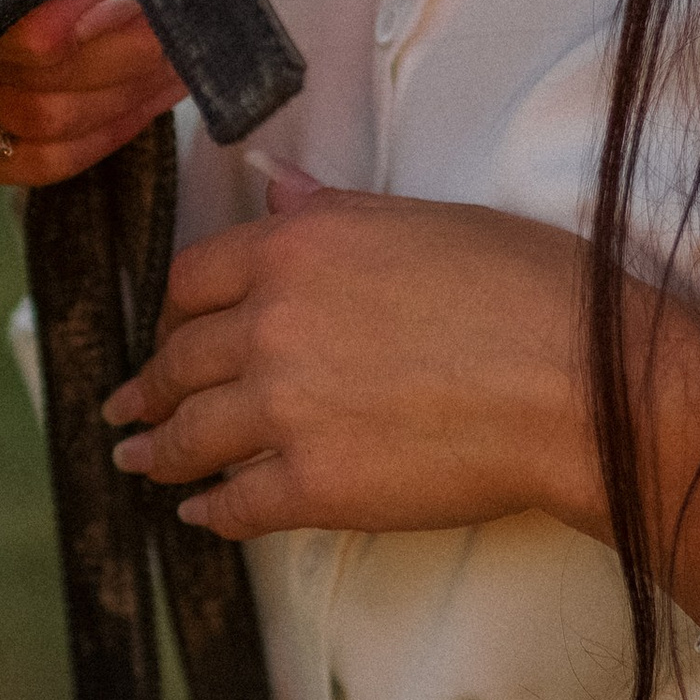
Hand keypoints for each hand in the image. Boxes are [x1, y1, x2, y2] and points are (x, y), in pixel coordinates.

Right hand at [0, 0, 184, 190]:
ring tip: (183, 60)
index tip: (145, 10)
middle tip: (186, 36)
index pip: (18, 35)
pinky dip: (111, 130)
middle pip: (41, 95)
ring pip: (51, 130)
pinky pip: (49, 162)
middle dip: (126, 64)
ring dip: (128, 97)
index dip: (87, 30)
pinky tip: (154, 95)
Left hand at [104, 169, 699, 623]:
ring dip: (158, 450)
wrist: (573, 382)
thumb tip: (272, 183)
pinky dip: (209, 512)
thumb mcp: (422, 219)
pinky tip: (199, 516)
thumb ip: (330, 210)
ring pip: (192, 434)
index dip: (172, 310)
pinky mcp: (312, 486)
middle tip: (126, 405)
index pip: (194, 278)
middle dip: (148, 385)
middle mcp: (270, 323)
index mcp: (295, 247)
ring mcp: (283, 409)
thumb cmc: (524, 286)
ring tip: (138, 460)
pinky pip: (237, 503)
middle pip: (180, 358)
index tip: (164, 328)